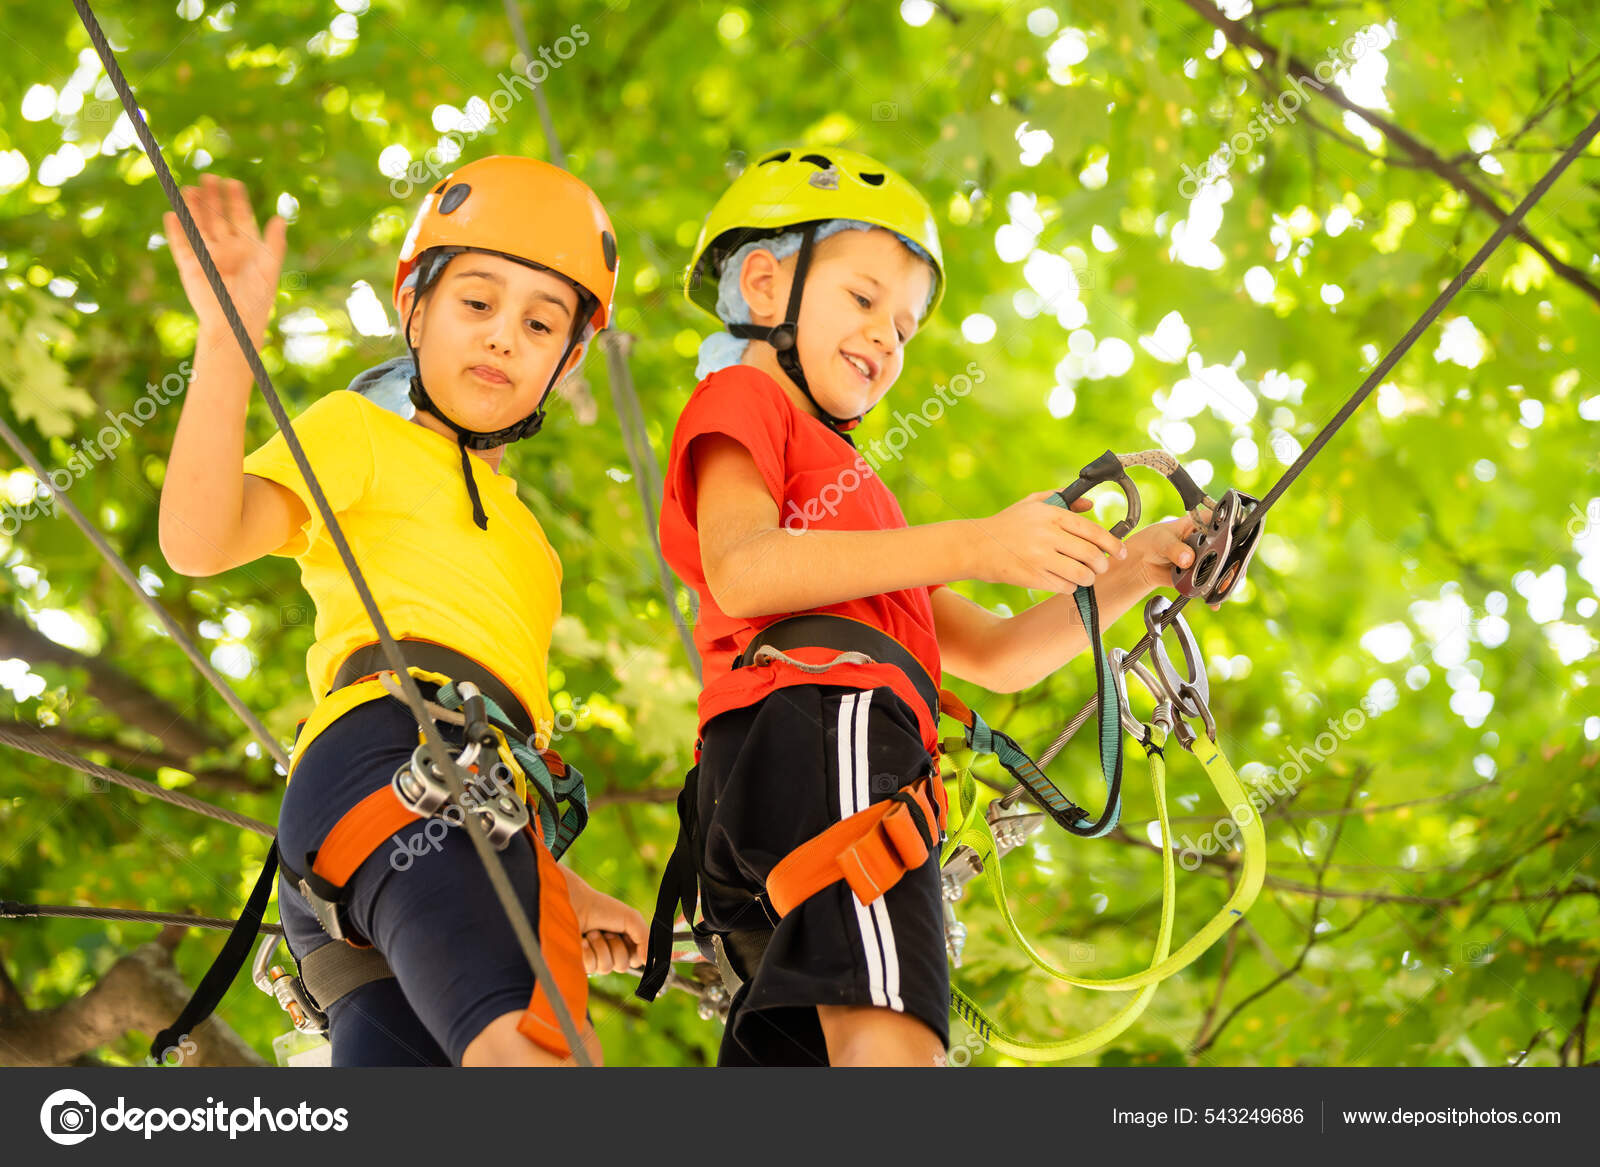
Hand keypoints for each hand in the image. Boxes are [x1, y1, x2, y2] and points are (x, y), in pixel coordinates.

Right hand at [163, 174, 286, 345]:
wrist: (235, 322)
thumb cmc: (257, 298)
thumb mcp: (270, 267)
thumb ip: (274, 243)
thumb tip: (280, 217)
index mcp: (247, 248)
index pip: (240, 217)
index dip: (236, 199)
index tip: (232, 181)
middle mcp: (226, 249)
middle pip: (217, 217)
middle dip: (213, 198)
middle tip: (208, 176)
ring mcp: (207, 256)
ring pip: (197, 225)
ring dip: (193, 208)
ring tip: (189, 189)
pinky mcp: (190, 266)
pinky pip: (180, 244)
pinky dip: (176, 230)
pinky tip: (172, 213)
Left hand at [564, 871, 646, 974]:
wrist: (576, 903)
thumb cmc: (602, 908)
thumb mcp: (631, 918)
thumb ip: (645, 939)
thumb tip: (649, 961)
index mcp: (624, 943)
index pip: (636, 961)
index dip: (636, 953)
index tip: (630, 937)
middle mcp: (610, 953)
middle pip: (622, 966)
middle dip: (616, 946)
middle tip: (607, 931)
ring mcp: (594, 959)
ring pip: (606, 968)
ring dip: (600, 945)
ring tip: (592, 932)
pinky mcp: (579, 963)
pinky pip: (590, 967)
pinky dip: (587, 950)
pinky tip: (581, 940)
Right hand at [969, 490, 1126, 591]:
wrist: (976, 546)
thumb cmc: (1006, 523)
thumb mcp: (1033, 503)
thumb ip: (1064, 499)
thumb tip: (1091, 504)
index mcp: (1051, 514)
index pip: (1093, 531)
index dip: (1113, 544)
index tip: (1122, 552)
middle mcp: (1048, 535)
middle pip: (1092, 555)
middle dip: (1102, 565)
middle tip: (1101, 567)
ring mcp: (1040, 557)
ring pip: (1082, 574)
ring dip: (1088, 578)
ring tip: (1084, 576)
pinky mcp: (1033, 577)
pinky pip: (1065, 586)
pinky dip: (1070, 586)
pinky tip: (1065, 581)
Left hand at [1108, 516, 1221, 608]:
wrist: (1144, 562)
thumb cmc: (1155, 540)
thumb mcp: (1162, 540)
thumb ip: (1175, 548)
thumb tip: (1187, 558)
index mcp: (1205, 522)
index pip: (1225, 525)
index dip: (1231, 533)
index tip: (1230, 544)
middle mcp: (1212, 540)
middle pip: (1230, 550)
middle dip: (1230, 562)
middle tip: (1227, 572)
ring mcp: (1210, 559)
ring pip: (1224, 569)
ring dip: (1223, 579)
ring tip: (1221, 587)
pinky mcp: (1203, 575)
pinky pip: (1212, 585)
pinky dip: (1213, 593)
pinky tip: (1214, 602)